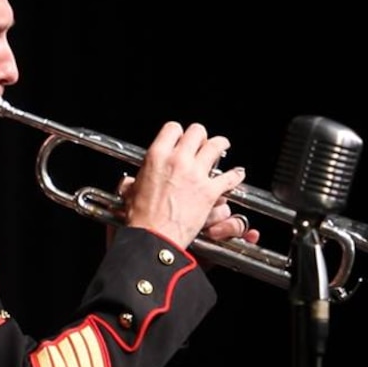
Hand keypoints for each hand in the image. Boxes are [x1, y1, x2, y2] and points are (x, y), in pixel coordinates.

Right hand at [121, 121, 246, 249]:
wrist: (153, 237)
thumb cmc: (141, 219)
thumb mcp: (130, 193)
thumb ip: (133, 182)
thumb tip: (131, 182)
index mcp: (156, 156)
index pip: (172, 129)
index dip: (179, 133)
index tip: (181, 139)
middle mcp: (177, 160)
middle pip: (197, 132)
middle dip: (201, 136)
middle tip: (202, 143)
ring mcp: (195, 174)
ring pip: (216, 146)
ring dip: (220, 145)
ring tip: (222, 147)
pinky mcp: (209, 191)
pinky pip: (230, 177)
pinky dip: (236, 175)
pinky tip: (237, 174)